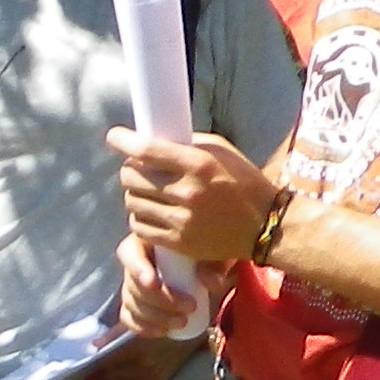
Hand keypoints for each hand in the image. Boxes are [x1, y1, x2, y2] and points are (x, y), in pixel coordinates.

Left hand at [82, 325, 190, 379]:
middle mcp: (145, 365)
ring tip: (112, 370)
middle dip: (106, 369)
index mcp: (138, 349)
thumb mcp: (136, 323)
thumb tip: (94, 346)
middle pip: (113, 373)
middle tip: (104, 363)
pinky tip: (122, 379)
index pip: (108, 361)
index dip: (100, 360)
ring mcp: (153, 375)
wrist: (189, 328)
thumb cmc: (160, 320)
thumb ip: (113, 335)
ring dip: (114, 377)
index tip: (97, 357)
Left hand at [111, 127, 277, 273]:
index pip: (148, 151)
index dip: (124, 142)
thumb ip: (188, 144)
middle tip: (136, 169)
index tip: (114, 137)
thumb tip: (154, 140)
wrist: (265, 225)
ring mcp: (181, 220)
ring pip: (132, 203)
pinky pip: (139, 227)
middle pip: (133, 177)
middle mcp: (187, 192)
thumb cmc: (244, 182)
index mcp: (199, 164)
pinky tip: (151, 211)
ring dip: (134, 194)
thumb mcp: (223, 152)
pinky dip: (140, 217)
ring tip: (147, 191)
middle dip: (129, 170)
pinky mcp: (178, 242)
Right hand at [113, 234, 209, 345]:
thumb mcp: (214, 251)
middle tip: (190, 307)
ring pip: (131, 303)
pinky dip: (142, 327)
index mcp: (146, 241)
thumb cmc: (208, 249)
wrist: (209, 261)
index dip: (137, 270)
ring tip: (183, 322)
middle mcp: (134, 262)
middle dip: (159, 300)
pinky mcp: (134, 303)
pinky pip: (129, 318)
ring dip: (155, 317)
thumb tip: (211, 284)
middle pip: (133, 284)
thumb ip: (214, 264)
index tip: (155, 285)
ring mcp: (132, 284)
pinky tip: (161, 332)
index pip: (129, 253)